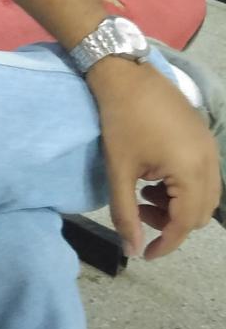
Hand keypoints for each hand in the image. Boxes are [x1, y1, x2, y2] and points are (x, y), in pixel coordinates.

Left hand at [88, 58, 220, 258]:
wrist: (126, 75)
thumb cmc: (120, 122)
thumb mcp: (119, 171)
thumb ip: (125, 214)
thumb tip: (130, 250)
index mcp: (190, 171)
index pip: (185, 223)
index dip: (166, 244)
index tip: (144, 254)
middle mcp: (209, 161)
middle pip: (201, 213)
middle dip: (172, 224)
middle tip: (140, 216)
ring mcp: (210, 147)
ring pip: (205, 195)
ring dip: (178, 206)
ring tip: (145, 195)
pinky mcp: (204, 137)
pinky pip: (204, 175)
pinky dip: (183, 187)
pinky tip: (155, 177)